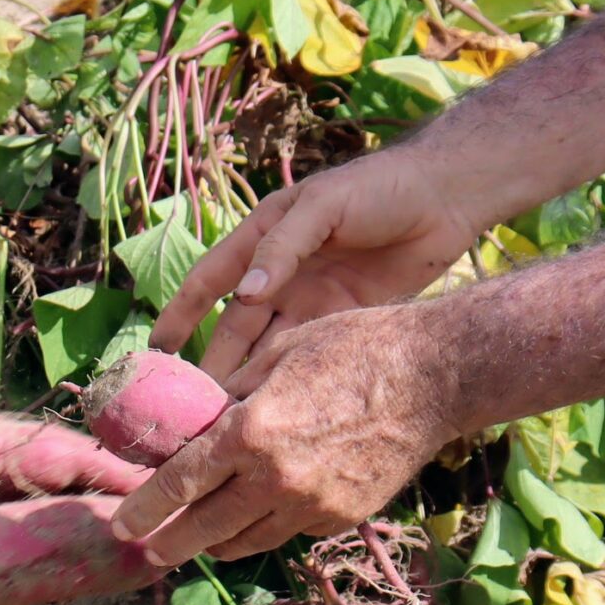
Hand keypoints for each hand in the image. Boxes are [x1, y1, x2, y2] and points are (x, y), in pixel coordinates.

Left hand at [110, 304, 464, 565]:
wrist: (436, 377)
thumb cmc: (353, 349)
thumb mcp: (277, 355)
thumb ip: (228, 396)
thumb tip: (191, 422)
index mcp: (250, 433)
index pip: (179, 484)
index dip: (145, 508)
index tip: (123, 523)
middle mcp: (276, 479)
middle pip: (204, 529)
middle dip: (169, 543)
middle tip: (148, 550)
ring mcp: (311, 505)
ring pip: (245, 541)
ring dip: (215, 542)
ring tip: (196, 539)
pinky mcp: (341, 518)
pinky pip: (289, 532)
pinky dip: (266, 527)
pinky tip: (258, 515)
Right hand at [153, 150, 482, 380]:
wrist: (448, 197)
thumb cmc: (380, 188)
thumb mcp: (324, 206)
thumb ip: (283, 246)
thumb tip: (244, 294)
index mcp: (263, 239)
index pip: (209, 281)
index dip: (180, 315)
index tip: (156, 352)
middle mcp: (279, 274)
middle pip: (235, 326)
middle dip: (212, 362)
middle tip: (192, 404)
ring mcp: (309, 300)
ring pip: (266, 347)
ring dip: (247, 378)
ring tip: (225, 416)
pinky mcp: (341, 320)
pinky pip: (304, 353)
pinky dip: (285, 378)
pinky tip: (272, 405)